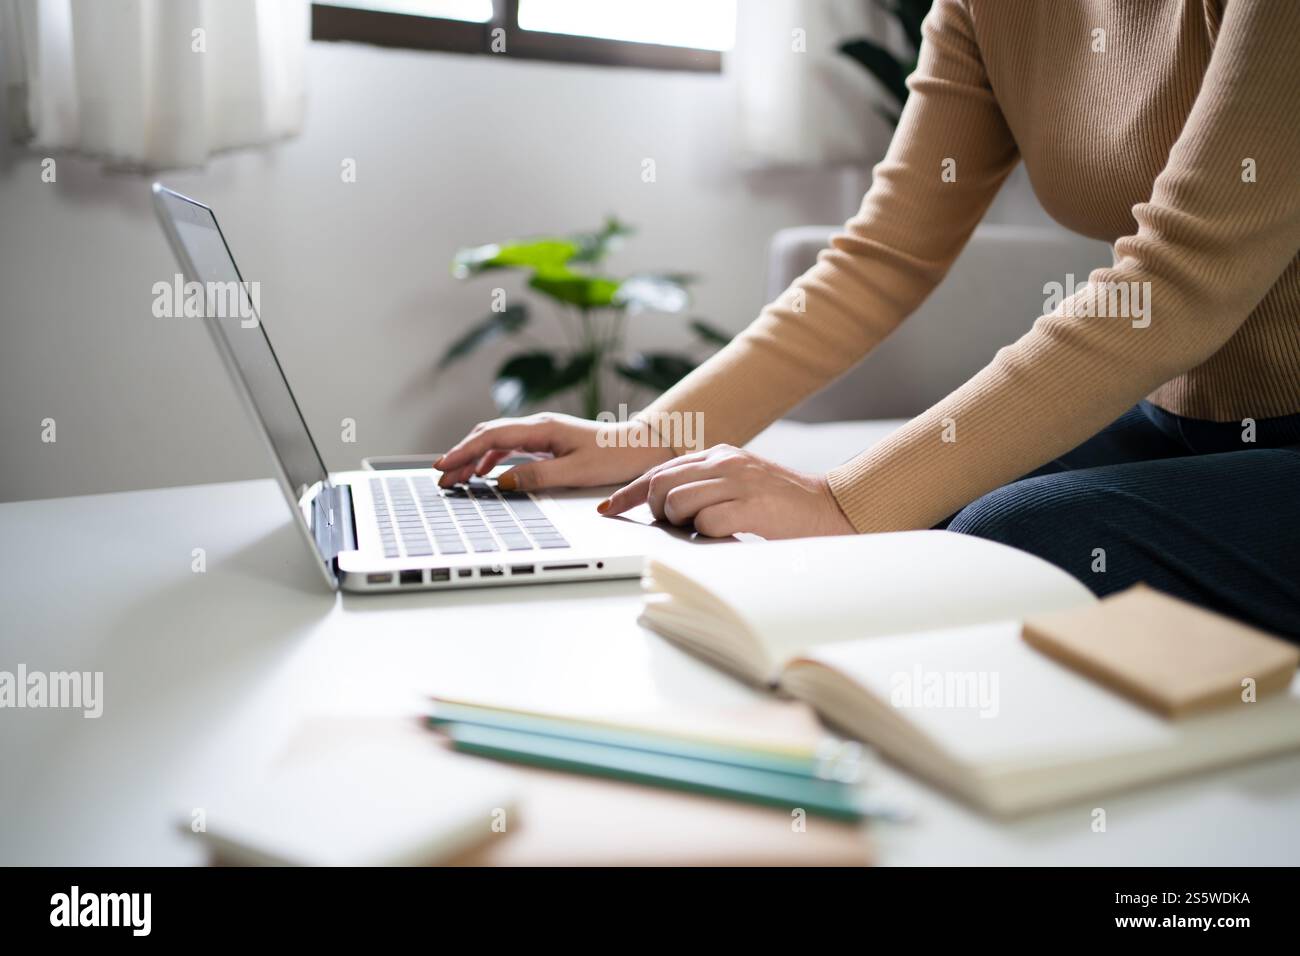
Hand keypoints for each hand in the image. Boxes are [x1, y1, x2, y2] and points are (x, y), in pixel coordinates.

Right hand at [435, 412, 673, 490]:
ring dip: (473, 457)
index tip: (442, 466)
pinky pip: (510, 445)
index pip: (491, 437)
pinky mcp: (548, 441)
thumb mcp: (576, 472)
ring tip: (456, 478)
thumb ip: (538, 477)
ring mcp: (543, 432)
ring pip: (496, 440)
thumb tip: (503, 482)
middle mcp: (539, 425)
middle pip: (487, 435)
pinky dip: (491, 457)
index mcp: (542, 428)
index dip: (462, 452)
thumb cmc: (615, 457)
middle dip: (460, 455)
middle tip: (441, 476)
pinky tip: (484, 472)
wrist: (642, 447)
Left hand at [599, 444, 856, 538]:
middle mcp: (724, 463)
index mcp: (719, 455)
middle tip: (678, 526)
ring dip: (684, 524)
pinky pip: (705, 523)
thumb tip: (665, 505)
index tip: (609, 508)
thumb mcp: (741, 484)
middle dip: (657, 511)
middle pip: (659, 484)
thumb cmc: (785, 506)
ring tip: (711, 529)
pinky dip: (708, 535)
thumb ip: (706, 487)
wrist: (832, 511)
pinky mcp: (750, 506)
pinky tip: (729, 534)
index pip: (659, 470)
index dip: (629, 493)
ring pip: (677, 502)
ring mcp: (737, 483)